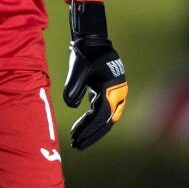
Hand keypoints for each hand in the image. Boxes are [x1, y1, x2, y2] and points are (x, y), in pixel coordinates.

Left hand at [62, 0, 127, 149]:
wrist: (94, 42)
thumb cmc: (86, 55)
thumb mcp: (78, 69)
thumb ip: (73, 87)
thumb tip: (70, 105)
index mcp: (111, 89)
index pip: (100, 115)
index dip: (88, 128)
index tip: (76, 137)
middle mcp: (118, 94)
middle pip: (106, 121)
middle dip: (92, 134)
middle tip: (77, 145)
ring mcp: (117, 94)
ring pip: (108, 119)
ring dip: (94, 130)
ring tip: (79, 141)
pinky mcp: (111, 93)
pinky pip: (105, 112)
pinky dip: (95, 121)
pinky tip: (83, 127)